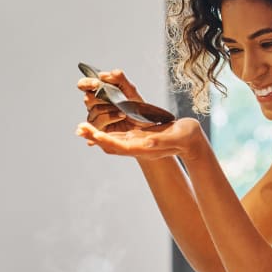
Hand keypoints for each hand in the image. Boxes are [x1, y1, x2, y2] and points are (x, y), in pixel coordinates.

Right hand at [77, 68, 142, 132]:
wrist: (144, 124)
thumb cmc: (136, 107)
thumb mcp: (130, 90)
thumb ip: (119, 79)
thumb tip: (103, 75)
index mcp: (98, 92)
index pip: (83, 85)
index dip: (86, 83)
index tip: (96, 83)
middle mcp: (93, 104)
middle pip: (88, 98)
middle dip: (103, 97)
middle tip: (116, 98)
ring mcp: (94, 117)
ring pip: (95, 109)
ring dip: (112, 108)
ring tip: (123, 109)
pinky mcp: (98, 128)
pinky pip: (100, 120)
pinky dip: (112, 116)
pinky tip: (122, 116)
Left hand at [77, 116, 205, 161]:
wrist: (192, 142)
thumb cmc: (187, 138)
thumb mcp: (177, 137)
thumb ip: (161, 141)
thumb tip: (147, 141)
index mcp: (145, 148)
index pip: (119, 146)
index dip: (104, 140)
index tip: (91, 133)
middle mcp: (138, 147)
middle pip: (110, 144)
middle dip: (94, 137)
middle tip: (79, 128)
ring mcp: (137, 142)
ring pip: (111, 140)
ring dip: (96, 134)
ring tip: (82, 127)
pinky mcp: (138, 136)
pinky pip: (117, 135)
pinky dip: (105, 130)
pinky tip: (97, 124)